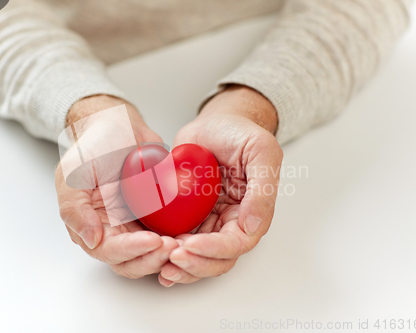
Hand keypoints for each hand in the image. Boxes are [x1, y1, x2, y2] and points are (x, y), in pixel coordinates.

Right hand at [56, 95, 177, 278]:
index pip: (110, 251)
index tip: (152, 240)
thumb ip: (74, 208)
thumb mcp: (72, 173)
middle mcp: (114, 232)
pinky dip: (180, 240)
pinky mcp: (158, 216)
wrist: (119, 127)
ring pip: (152, 254)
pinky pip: (170, 235)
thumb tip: (92, 240)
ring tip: (184, 243)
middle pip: (133, 261)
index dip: (131, 250)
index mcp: (91, 227)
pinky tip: (193, 235)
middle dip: (153, 258)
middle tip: (173, 246)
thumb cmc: (92, 147)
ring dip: (167, 255)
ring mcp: (137, 225)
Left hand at [159, 85, 282, 285]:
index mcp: (251, 213)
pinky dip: (166, 251)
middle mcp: (230, 222)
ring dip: (180, 266)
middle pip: (216, 259)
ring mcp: (207, 221)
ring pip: (196, 256)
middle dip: (195, 264)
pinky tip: (152, 254)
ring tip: (160, 263)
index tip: (190, 244)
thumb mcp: (261, 152)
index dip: (214, 250)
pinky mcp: (187, 216)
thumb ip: (262, 190)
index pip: (236, 243)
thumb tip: (252, 227)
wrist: (214, 123)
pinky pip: (178, 239)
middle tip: (172, 259)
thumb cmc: (240, 133)